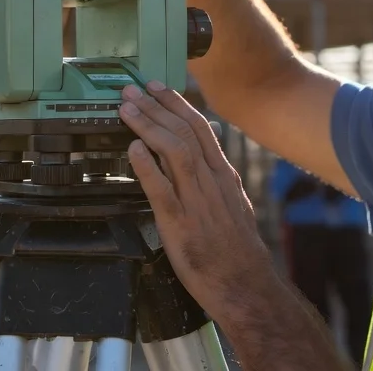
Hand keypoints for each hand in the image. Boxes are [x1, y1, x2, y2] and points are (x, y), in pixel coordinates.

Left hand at [117, 80, 274, 322]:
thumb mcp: (234, 202)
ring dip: (148, 126)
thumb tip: (210, 149)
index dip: (176, 104)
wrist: (245, 284)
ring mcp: (196, 201)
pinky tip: (132, 149)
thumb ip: (218, 176)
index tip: (157, 88)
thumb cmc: (236, 248)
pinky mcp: (180, 224)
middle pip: (183, 133)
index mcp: (223, 175)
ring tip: (127, 110)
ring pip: (173, 152)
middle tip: (132, 90)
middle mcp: (211, 182)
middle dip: (156, 107)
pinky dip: (146, 166)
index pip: (199, 128)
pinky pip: (161, 190)